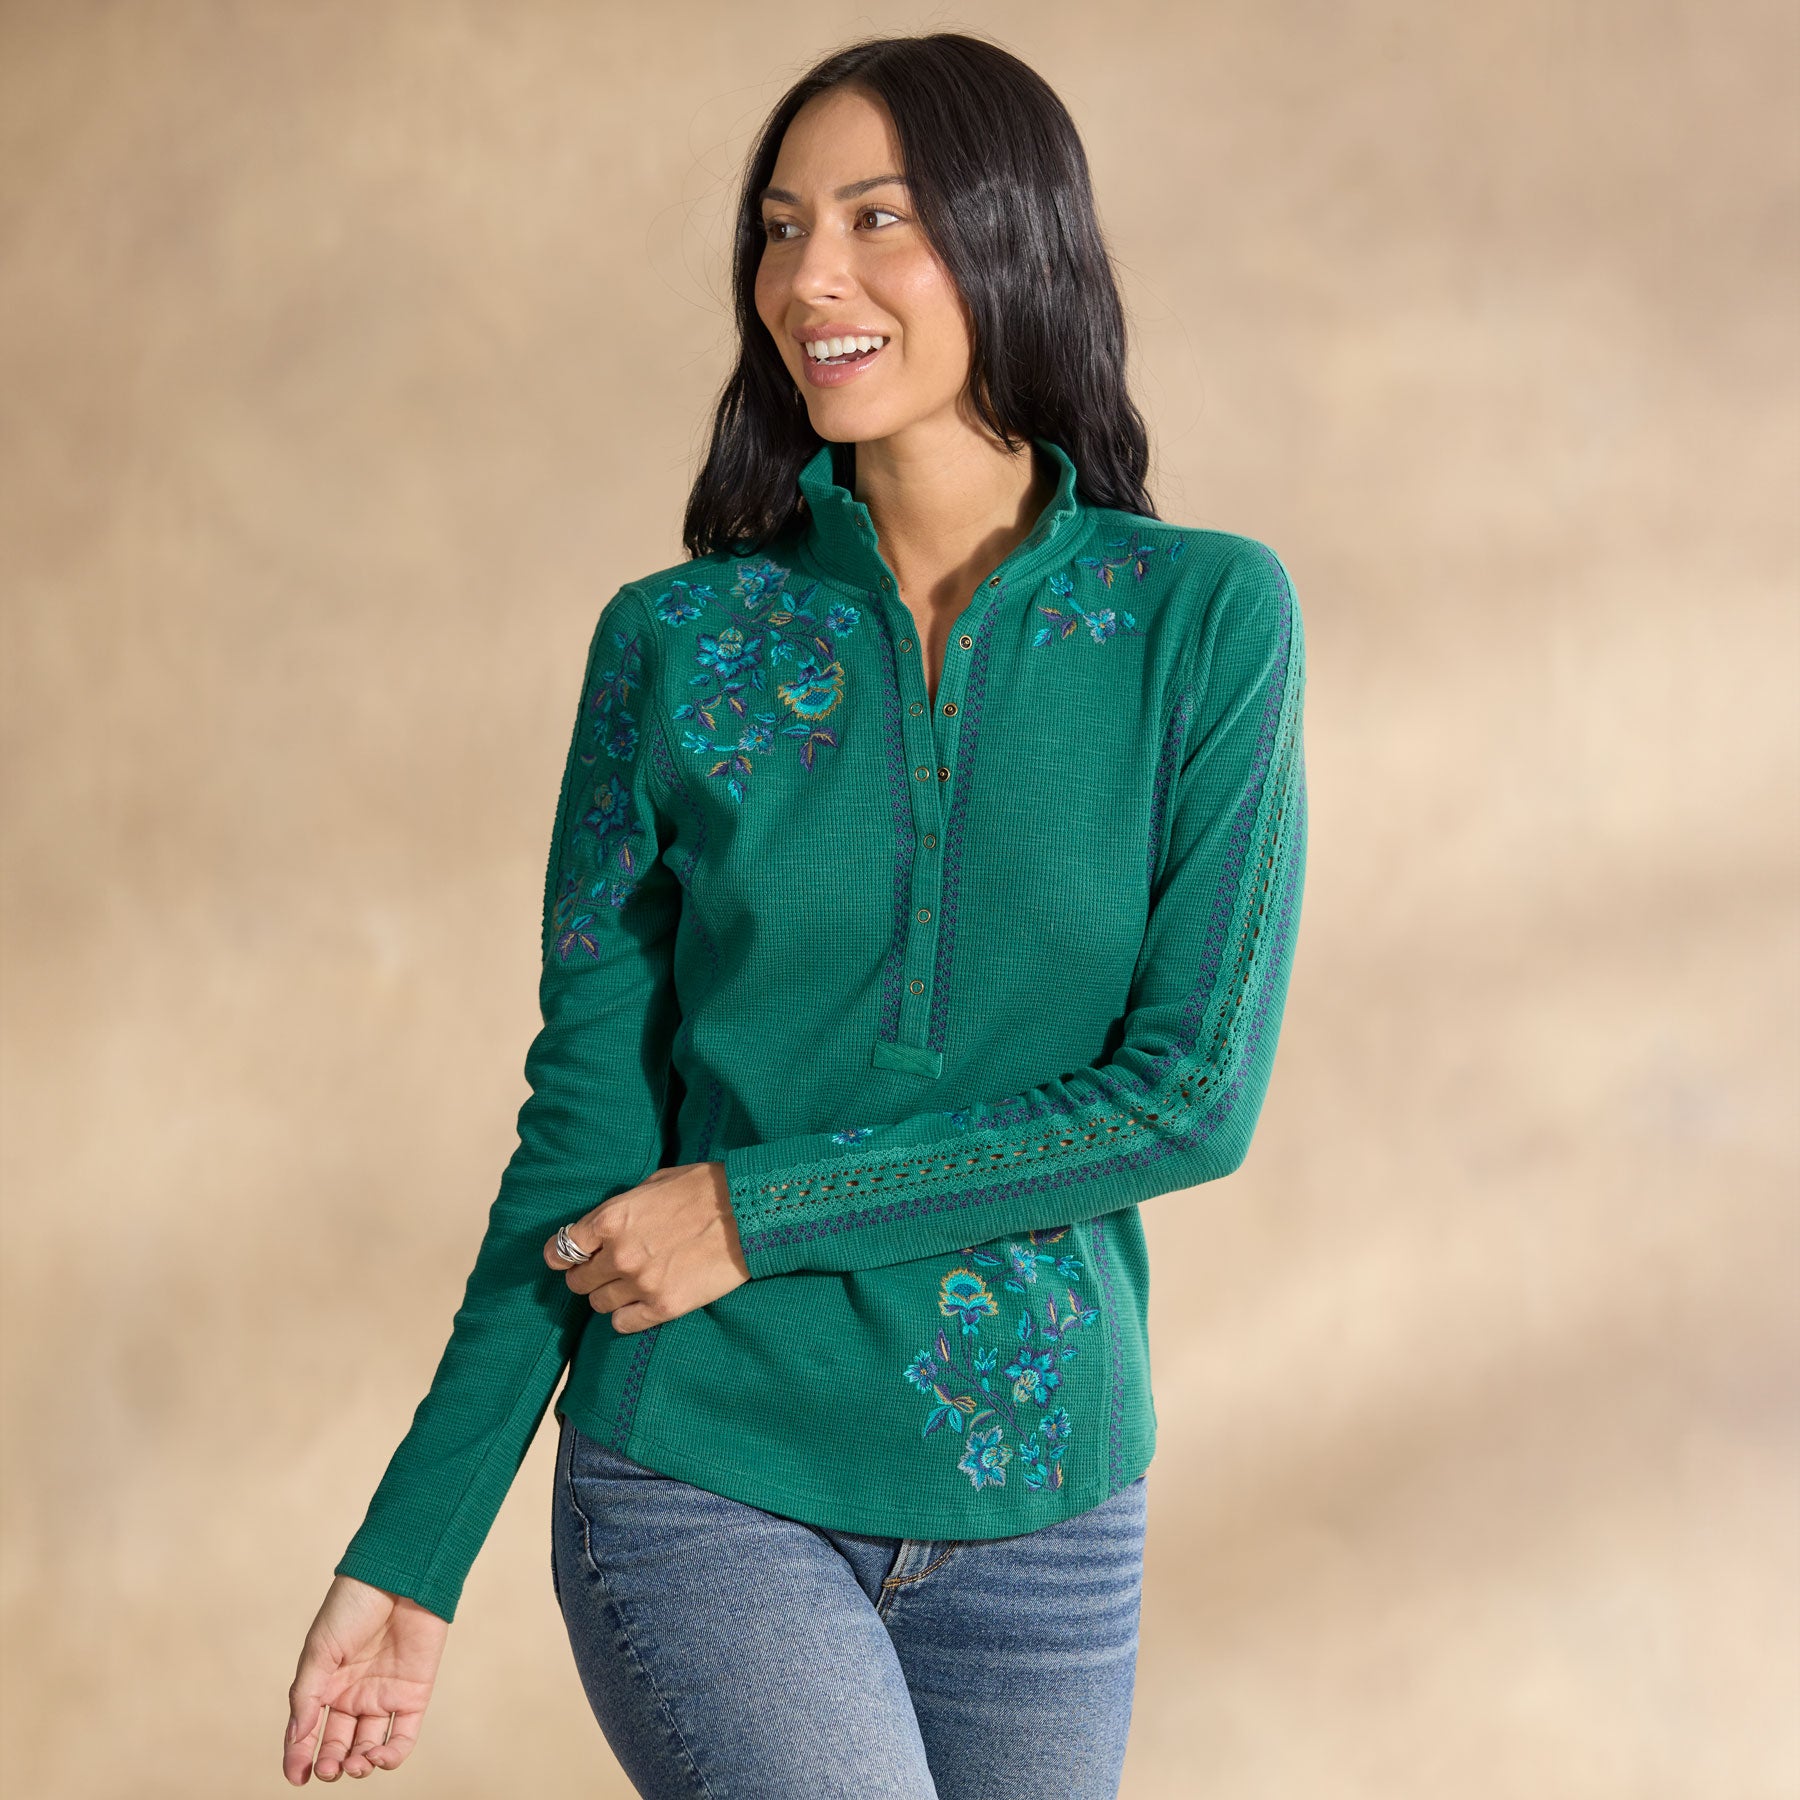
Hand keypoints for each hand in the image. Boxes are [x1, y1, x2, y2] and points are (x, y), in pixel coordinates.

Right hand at [284, 1574, 448, 1782]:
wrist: (397, 1576)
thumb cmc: (353, 1606)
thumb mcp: (319, 1649)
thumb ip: (306, 1695)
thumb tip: (296, 1737)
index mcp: (326, 1684)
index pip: (309, 1731)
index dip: (299, 1757)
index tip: (295, 1777)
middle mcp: (354, 1694)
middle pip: (338, 1744)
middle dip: (331, 1764)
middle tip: (328, 1770)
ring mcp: (384, 1695)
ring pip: (368, 1746)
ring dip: (359, 1765)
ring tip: (354, 1765)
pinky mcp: (414, 1693)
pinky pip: (403, 1735)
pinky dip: (391, 1755)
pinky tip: (378, 1757)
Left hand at [544, 1159, 749, 1332]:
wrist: (749, 1212)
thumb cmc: (705, 1188)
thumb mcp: (654, 1183)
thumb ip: (623, 1207)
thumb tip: (606, 1225)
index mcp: (611, 1218)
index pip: (562, 1249)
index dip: (562, 1255)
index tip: (567, 1259)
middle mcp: (619, 1254)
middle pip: (578, 1281)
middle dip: (587, 1276)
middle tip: (604, 1272)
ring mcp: (640, 1283)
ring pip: (599, 1305)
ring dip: (609, 1296)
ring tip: (628, 1286)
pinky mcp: (663, 1306)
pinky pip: (624, 1324)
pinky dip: (627, 1316)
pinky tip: (640, 1304)